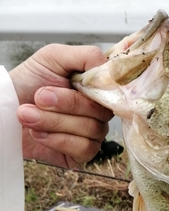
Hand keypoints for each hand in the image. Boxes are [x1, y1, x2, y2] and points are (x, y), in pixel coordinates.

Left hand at [10, 44, 113, 167]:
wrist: (2, 111)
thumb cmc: (27, 83)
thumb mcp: (53, 57)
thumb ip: (87, 56)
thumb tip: (111, 69)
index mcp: (96, 87)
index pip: (115, 90)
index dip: (98, 88)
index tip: (72, 83)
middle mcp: (99, 111)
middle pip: (101, 111)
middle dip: (65, 104)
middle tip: (38, 97)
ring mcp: (93, 133)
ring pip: (91, 129)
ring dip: (54, 121)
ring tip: (28, 114)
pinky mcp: (83, 154)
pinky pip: (84, 148)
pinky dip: (58, 140)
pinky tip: (39, 133)